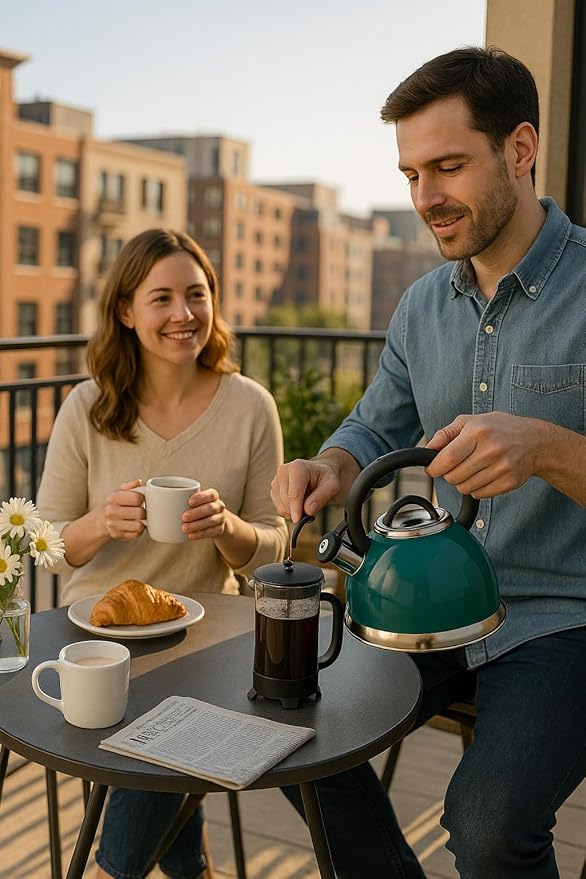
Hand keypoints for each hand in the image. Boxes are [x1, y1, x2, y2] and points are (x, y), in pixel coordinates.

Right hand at [103, 479, 145, 540]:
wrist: (101, 519)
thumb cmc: (115, 504)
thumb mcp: (120, 492)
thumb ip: (130, 486)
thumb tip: (138, 482)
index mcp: (114, 498)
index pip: (137, 498)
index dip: (143, 499)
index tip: (142, 499)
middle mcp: (112, 512)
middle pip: (139, 513)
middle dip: (144, 511)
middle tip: (142, 510)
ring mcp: (114, 525)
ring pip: (139, 526)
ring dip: (142, 522)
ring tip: (139, 518)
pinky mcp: (118, 535)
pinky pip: (136, 534)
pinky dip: (139, 530)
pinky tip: (135, 525)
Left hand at [182, 488, 226, 539]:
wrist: (216, 521)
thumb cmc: (199, 508)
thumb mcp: (195, 501)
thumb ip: (180, 499)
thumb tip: (155, 501)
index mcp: (213, 495)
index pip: (210, 494)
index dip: (201, 497)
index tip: (189, 502)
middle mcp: (219, 506)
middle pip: (210, 508)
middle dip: (197, 513)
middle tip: (183, 517)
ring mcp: (221, 518)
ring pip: (211, 521)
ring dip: (197, 525)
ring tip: (184, 528)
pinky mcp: (219, 530)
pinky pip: (211, 532)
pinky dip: (200, 534)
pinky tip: (190, 536)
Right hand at [271, 458, 342, 522]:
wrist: (319, 473)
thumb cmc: (325, 478)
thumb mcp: (331, 486)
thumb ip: (321, 498)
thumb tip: (308, 510)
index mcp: (298, 467)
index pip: (294, 493)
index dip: (295, 509)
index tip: (297, 521)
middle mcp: (283, 471)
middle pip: (286, 501)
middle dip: (298, 511)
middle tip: (311, 510)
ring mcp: (276, 480)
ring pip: (281, 506)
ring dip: (293, 512)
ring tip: (306, 504)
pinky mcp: (274, 489)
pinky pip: (278, 508)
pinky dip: (289, 512)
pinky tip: (299, 505)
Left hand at [425, 412, 542, 497]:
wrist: (534, 441)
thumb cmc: (499, 429)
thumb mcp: (470, 421)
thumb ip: (445, 434)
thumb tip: (427, 449)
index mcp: (478, 432)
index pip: (447, 458)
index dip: (434, 468)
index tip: (432, 469)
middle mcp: (491, 450)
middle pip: (453, 477)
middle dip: (449, 474)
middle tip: (457, 466)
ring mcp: (502, 468)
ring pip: (465, 488)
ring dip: (463, 482)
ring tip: (473, 468)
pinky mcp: (509, 482)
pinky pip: (479, 494)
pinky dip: (476, 488)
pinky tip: (484, 475)